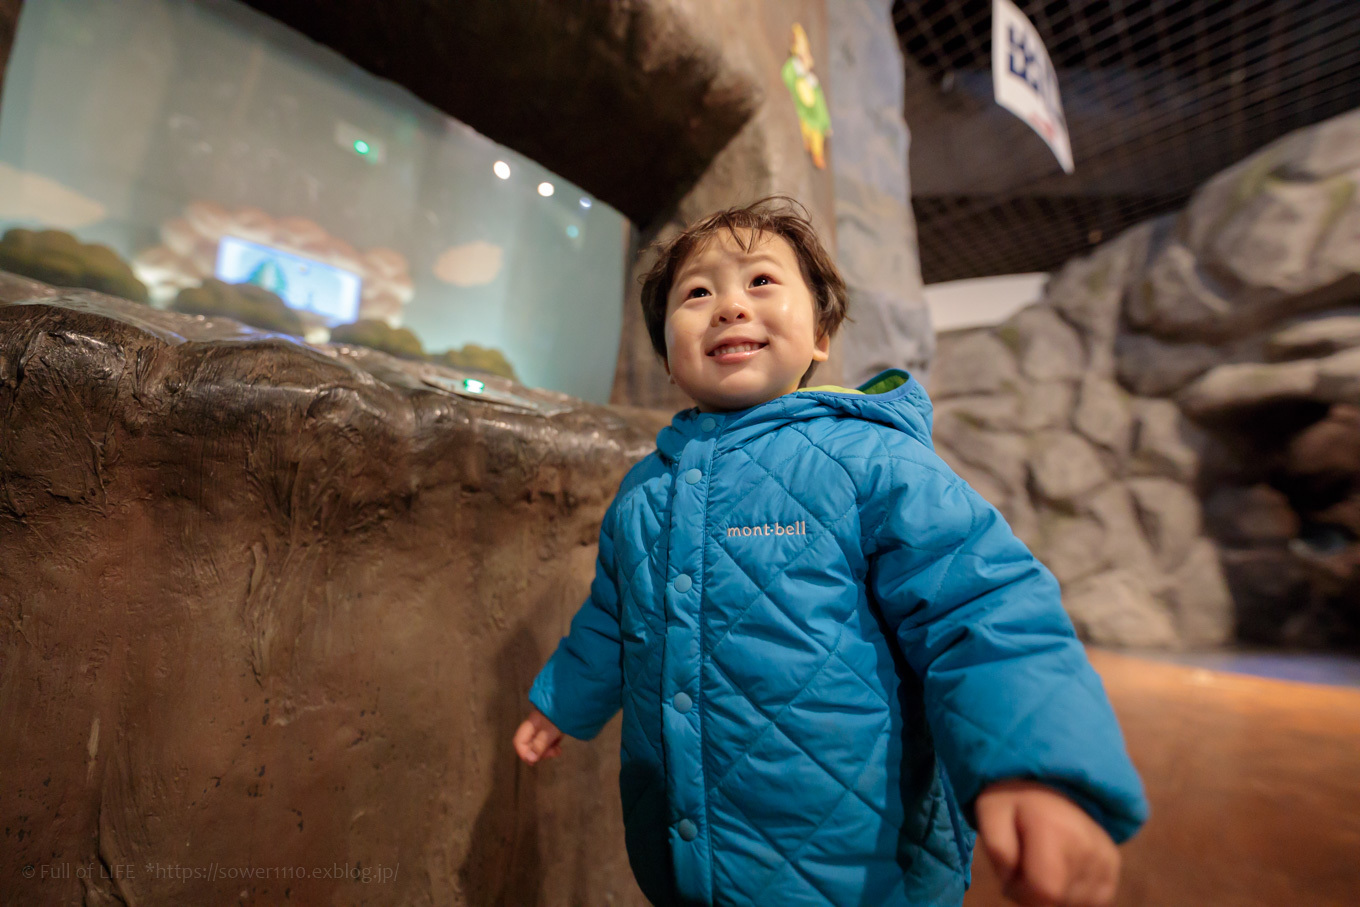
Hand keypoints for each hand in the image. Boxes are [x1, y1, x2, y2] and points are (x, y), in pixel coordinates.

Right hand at [513, 706, 562, 764]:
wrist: (572, 702)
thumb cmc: (559, 715)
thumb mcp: (549, 732)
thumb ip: (539, 745)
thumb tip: (530, 759)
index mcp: (530, 726)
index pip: (519, 742)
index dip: (524, 753)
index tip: (534, 761)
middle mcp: (534, 727)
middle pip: (530, 745)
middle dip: (540, 753)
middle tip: (552, 753)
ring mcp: (542, 727)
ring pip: (540, 744)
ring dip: (548, 749)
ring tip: (558, 749)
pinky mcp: (550, 727)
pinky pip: (548, 740)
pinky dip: (553, 744)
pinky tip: (559, 741)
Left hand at [976, 780, 1120, 906]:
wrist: (1050, 784)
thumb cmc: (1013, 802)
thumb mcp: (989, 812)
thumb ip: (997, 848)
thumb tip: (1013, 880)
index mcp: (1053, 829)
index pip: (1045, 891)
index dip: (1020, 892)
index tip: (1011, 873)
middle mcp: (1086, 843)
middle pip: (1058, 900)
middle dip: (1034, 892)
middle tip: (1025, 863)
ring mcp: (1104, 855)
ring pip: (1074, 902)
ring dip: (1053, 892)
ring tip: (1043, 862)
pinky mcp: (1113, 863)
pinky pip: (1092, 899)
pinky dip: (1072, 893)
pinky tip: (1061, 870)